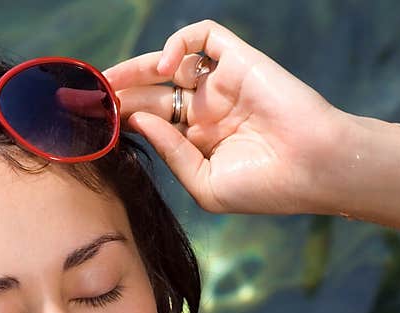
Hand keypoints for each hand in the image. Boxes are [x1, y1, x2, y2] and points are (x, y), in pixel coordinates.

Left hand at [103, 19, 347, 214]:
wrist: (313, 168)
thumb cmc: (264, 187)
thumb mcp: (204, 183)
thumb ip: (169, 152)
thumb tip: (137, 122)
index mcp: (198, 143)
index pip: (149, 124)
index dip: (120, 121)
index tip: (89, 124)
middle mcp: (206, 111)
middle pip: (151, 95)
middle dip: (117, 95)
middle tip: (86, 98)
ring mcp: (221, 84)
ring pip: (168, 64)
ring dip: (135, 68)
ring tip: (109, 83)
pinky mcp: (238, 60)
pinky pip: (203, 37)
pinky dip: (179, 44)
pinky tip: (164, 69)